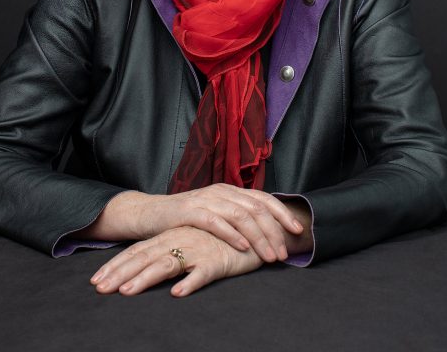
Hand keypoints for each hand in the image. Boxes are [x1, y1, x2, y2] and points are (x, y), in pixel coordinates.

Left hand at [90, 226, 262, 296]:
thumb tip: (143, 269)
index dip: (116, 265)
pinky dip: (190, 282)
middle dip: (120, 273)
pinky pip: (202, 273)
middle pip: (145, 257)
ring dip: (145, 278)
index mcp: (171, 237)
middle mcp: (179, 240)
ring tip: (127, 292)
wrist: (253, 231)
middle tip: (100, 289)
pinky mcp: (218, 260)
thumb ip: (169, 253)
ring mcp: (197, 249)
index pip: (138, 251)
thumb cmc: (217, 240)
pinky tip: (177, 293)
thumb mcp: (189, 243)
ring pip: (167, 264)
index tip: (95, 281)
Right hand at [92, 184, 304, 262]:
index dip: (282, 213)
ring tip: (269, 255)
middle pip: (255, 208)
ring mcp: (205, 199)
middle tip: (283, 253)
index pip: (262, 198)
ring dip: (258, 237)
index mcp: (229, 191)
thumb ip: (236, 217)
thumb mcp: (214, 214)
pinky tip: (244, 247)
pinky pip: (215, 221)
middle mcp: (220, 192)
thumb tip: (265, 231)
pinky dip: (232, 234)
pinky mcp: (189, 211)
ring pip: (239, 215)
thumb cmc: (185, 219)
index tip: (296, 231)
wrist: (150, 214)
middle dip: (273, 232)